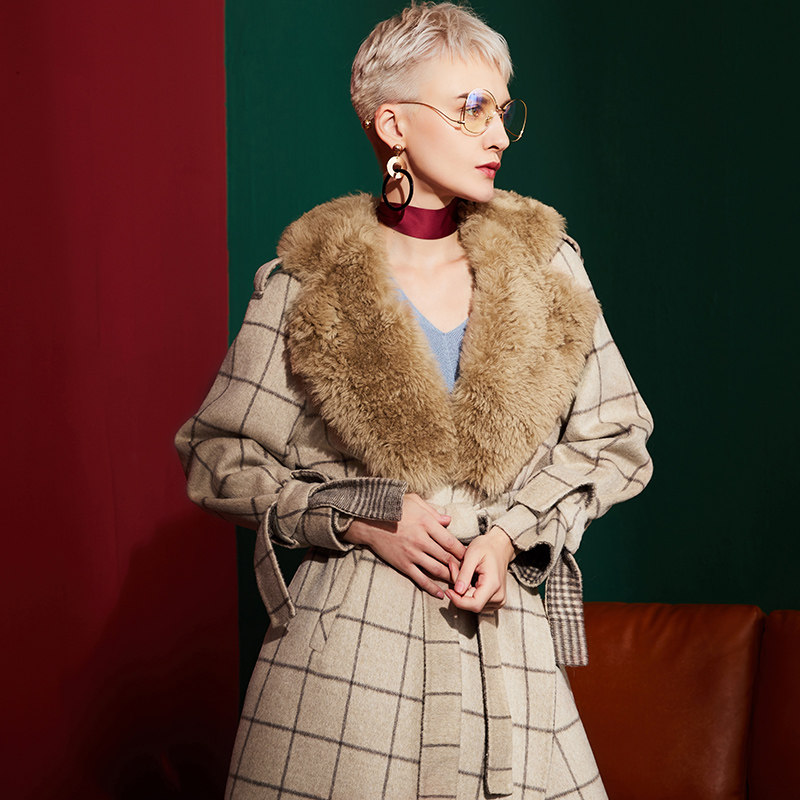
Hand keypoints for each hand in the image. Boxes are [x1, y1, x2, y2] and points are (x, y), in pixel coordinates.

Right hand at [343, 493, 466, 598]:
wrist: (369, 522)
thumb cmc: (393, 508)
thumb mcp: (414, 501)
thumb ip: (433, 511)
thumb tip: (448, 520)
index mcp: (426, 523)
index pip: (451, 541)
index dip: (463, 551)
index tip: (470, 556)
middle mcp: (422, 540)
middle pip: (447, 557)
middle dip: (459, 566)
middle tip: (468, 572)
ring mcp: (412, 554)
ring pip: (437, 569)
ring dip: (449, 577)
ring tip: (458, 582)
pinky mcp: (403, 564)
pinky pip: (420, 579)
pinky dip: (432, 588)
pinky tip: (440, 593)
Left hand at [444, 527, 514, 612]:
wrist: (499, 546)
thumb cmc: (486, 547)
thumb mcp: (472, 554)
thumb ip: (464, 573)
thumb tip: (457, 591)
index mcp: (494, 585)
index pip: (474, 604)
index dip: (458, 601)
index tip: (448, 591)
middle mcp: (498, 596)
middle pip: (471, 604)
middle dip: (458, 591)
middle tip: (455, 571)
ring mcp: (498, 600)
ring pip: (472, 604)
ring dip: (463, 592)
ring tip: (463, 574)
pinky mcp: (494, 601)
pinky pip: (476, 602)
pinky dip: (468, 593)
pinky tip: (469, 580)